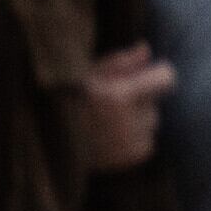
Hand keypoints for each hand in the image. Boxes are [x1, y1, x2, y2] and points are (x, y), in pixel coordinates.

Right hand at [75, 42, 177, 172]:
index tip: (145, 76)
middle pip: (155, 104)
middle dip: (140, 101)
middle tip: (111, 106)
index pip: (167, 79)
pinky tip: (109, 140)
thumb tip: (146, 49)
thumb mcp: (83, 76)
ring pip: (151, 125)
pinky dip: (134, 142)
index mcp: (117, 97)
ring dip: (137, 123)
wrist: (44, 150)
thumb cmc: (62, 105)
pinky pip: (146, 145)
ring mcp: (128, 145)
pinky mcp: (127, 161)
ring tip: (106, 124)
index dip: (157, 75)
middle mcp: (126, 123)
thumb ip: (119, 62)